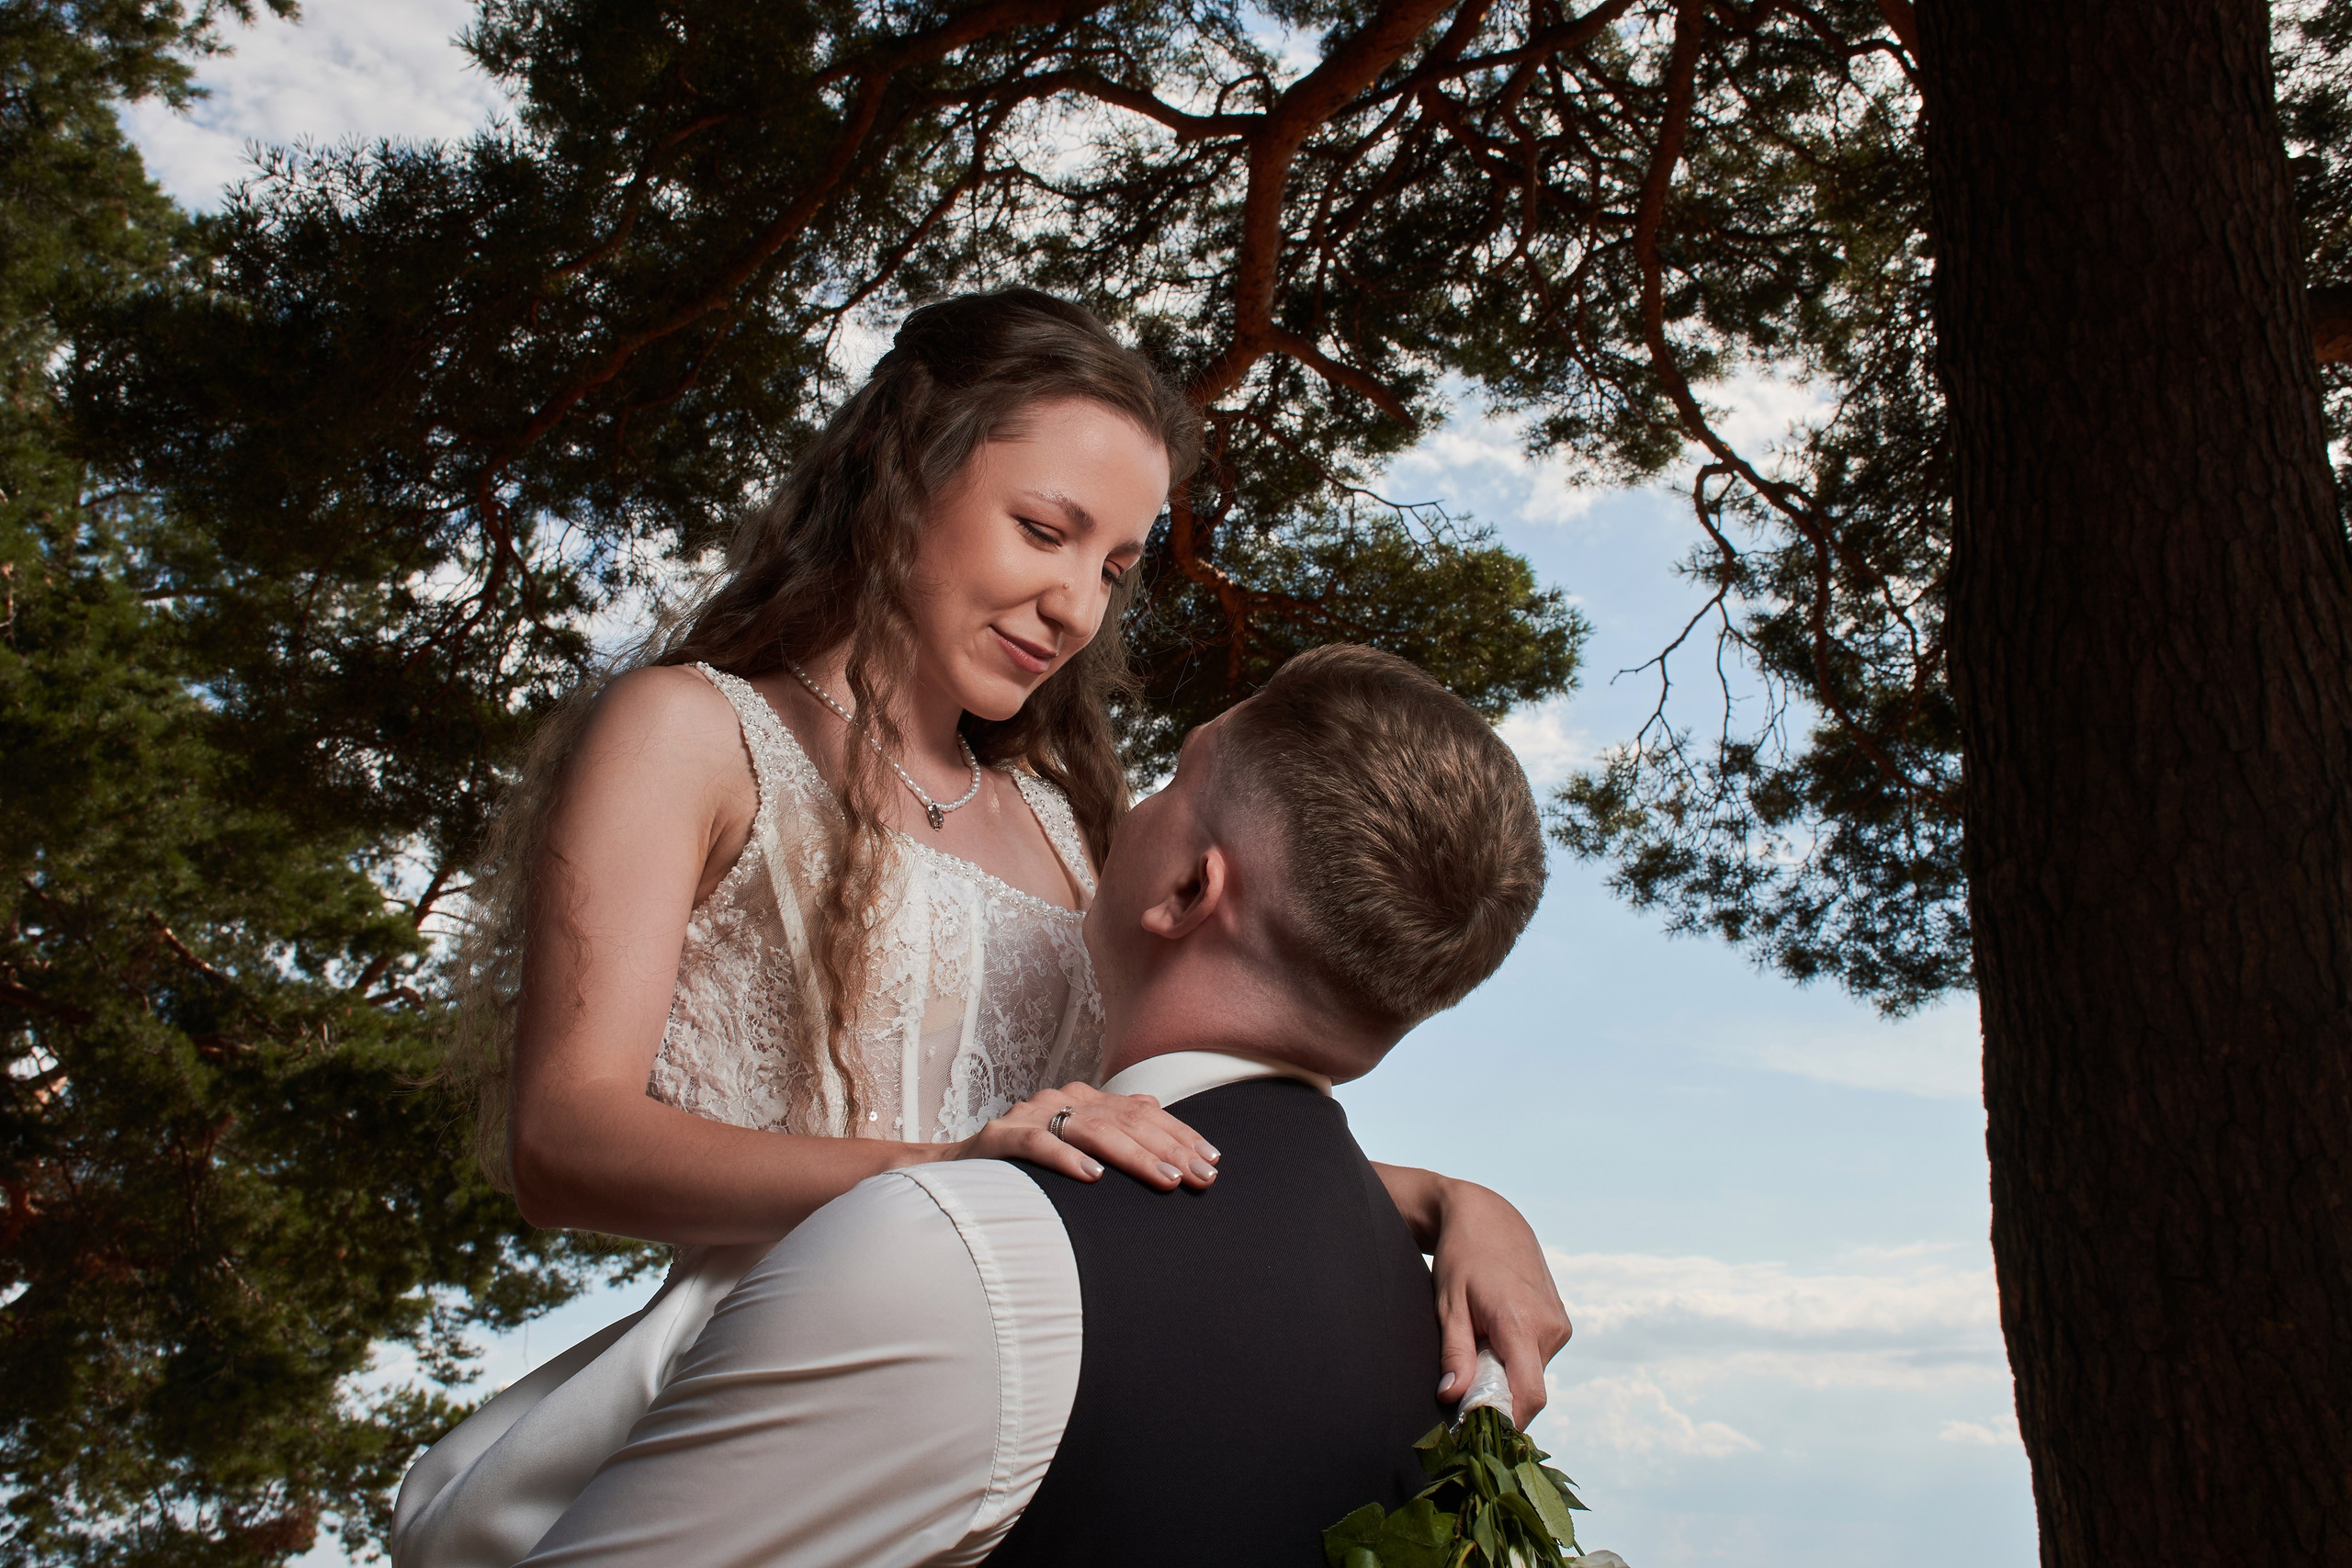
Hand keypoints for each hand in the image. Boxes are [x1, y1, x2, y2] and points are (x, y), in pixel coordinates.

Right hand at [952, 1081, 1220, 1190]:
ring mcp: (1031, 1115)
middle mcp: (1062, 1100)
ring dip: (1133, 1156)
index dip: (1180, 1134)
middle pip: (1125, 1120)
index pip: (1143, 1112)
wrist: (954, 1170)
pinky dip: (1067, 1159)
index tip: (1213, 1160)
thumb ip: (1111, 1132)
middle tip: (1201, 1176)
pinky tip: (1093, 1177)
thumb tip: (1161, 1121)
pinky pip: (1039, 1144)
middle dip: (1169, 1148)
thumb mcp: (1073, 1144)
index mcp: (1084, 1100)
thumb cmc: (1025, 1165)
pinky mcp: (1001, 1137)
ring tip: (1165, 1179)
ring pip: (1092, 1130)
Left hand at [1430, 1180, 1571, 1427]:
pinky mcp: (1561, 1324)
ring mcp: (1560, 1326)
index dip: (1506, 1421)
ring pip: (1532, 1375)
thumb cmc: (1462, 1259)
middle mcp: (1550, 1328)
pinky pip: (1538, 1359)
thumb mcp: (1448, 1305)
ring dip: (1506, 1375)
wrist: (1490, 1218)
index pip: (1529, 1395)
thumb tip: (1453, 1398)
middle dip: (1497, 1396)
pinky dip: (1516, 1360)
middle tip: (1464, 1378)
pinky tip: (1495, 1334)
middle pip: (1528, 1390)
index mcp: (1521, 1323)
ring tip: (1479, 1342)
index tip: (1477, 1429)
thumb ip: (1454, 1354)